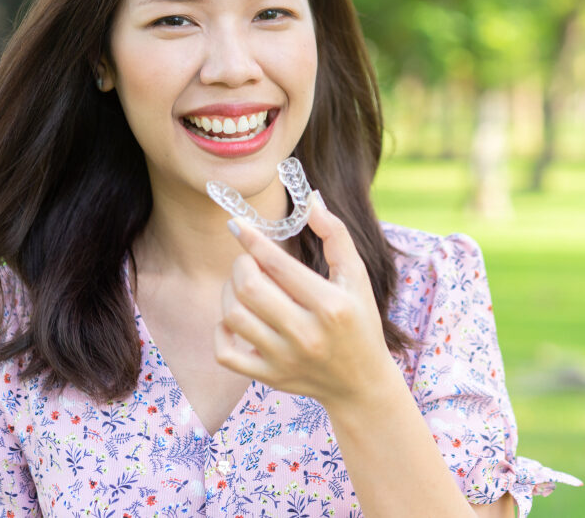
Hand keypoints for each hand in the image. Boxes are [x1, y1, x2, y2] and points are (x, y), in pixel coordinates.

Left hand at [214, 192, 394, 405]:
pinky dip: (222, 330)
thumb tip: (312, 200)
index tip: (238, 224)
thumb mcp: (357, 277)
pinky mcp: (268, 377)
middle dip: (242, 264)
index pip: (279, 265)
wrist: (362, 383)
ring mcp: (285, 358)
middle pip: (250, 288)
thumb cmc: (360, 322)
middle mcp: (307, 334)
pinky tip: (235, 319)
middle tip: (249, 260)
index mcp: (331, 306)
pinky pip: (225, 352)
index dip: (253, 239)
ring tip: (244, 285)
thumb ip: (336, 236)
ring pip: (233, 315)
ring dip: (230, 291)